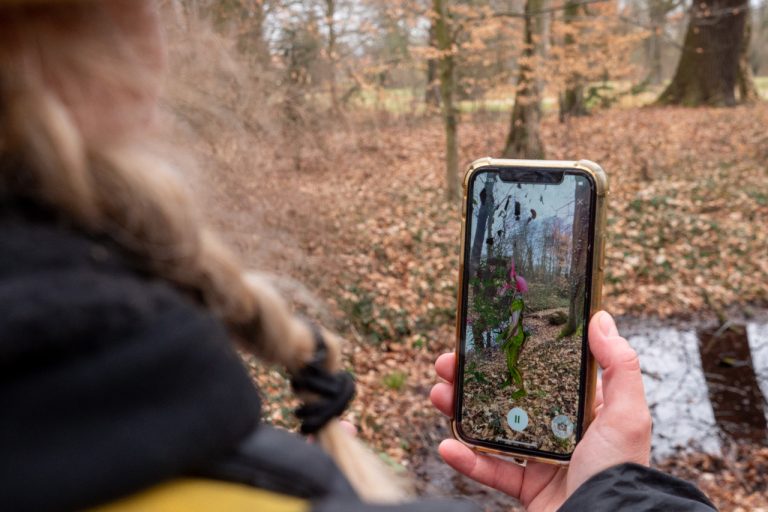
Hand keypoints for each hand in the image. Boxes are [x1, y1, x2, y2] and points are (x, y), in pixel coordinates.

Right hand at [429, 311, 650, 510]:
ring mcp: (542, 461)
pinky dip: (465, 460)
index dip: (510, 355)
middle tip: (448, 364)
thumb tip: (602, 318)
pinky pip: (490, 471)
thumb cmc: (621, 473)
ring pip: (492, 429)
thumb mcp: (627, 415)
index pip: (541, 372)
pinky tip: (447, 445)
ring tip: (438, 394)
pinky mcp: (527, 489)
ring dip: (460, 412)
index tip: (484, 339)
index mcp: (583, 410)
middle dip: (473, 380)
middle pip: (508, 397)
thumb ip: (618, 366)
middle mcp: (560, 432)